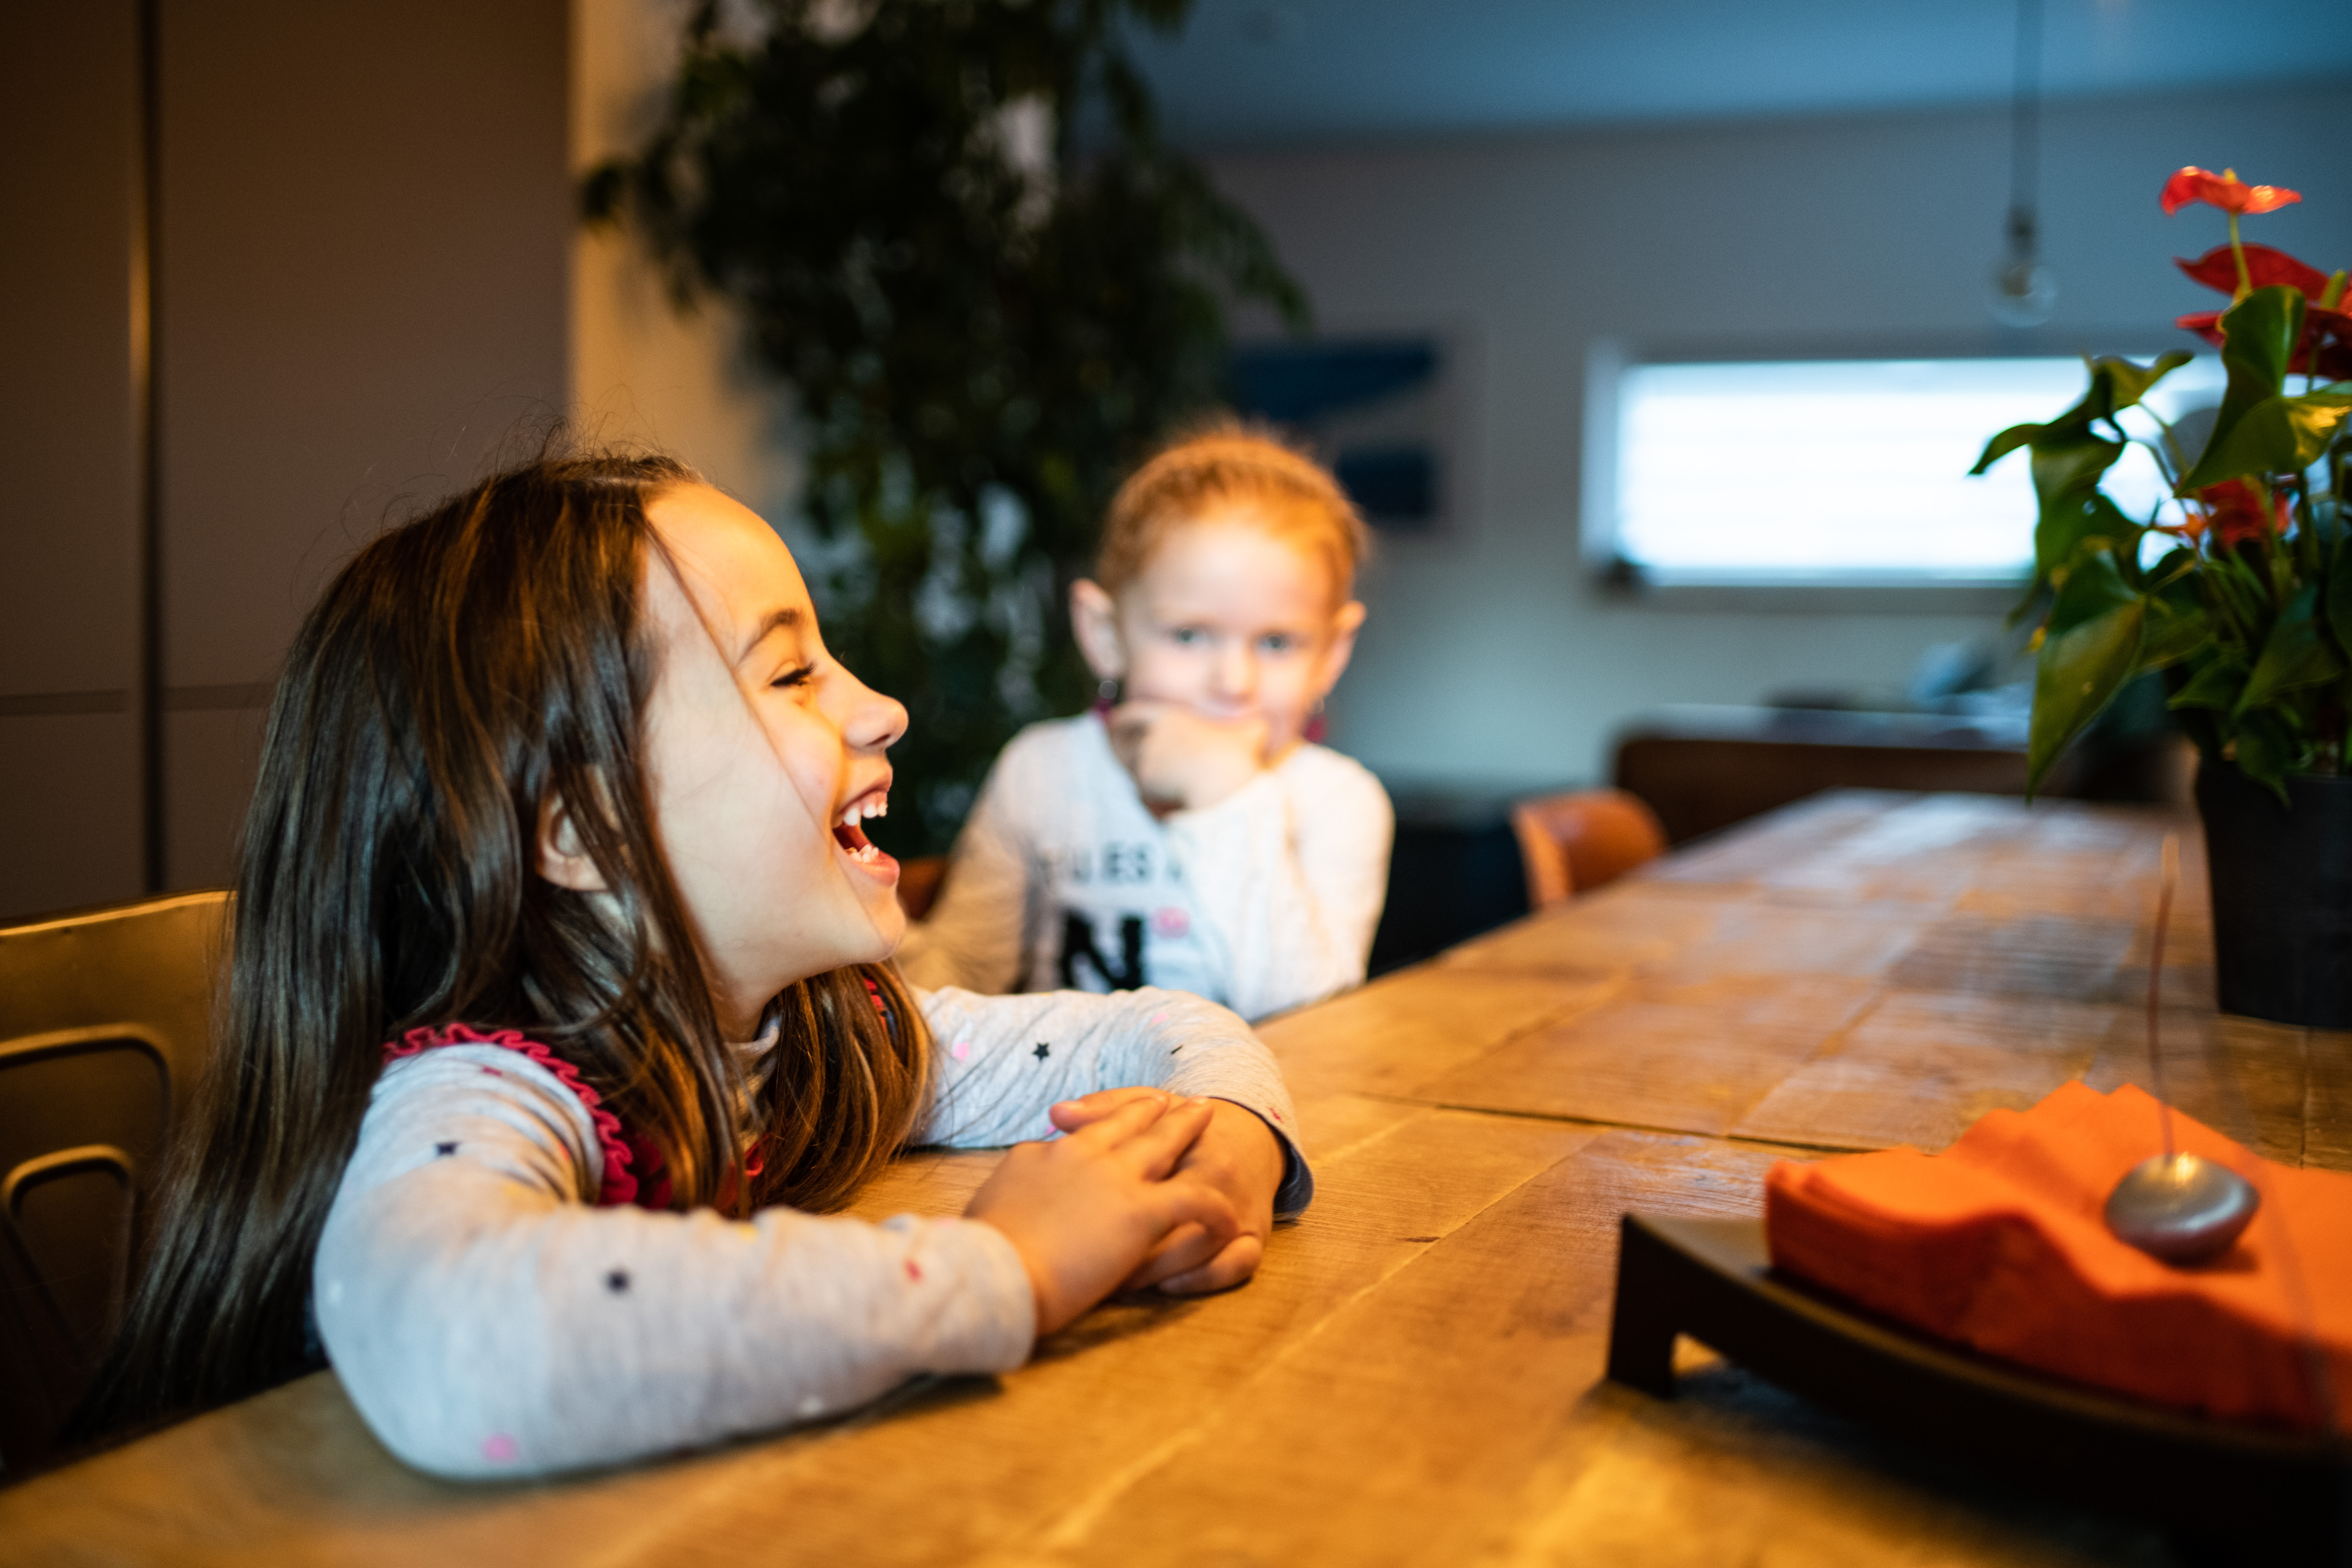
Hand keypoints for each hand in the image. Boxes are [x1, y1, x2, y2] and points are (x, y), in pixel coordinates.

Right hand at [965, 1093, 1239, 1335]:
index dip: (1110, 1116)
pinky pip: (1194, 1200)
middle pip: (1129, 1121)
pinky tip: (1228, 1216)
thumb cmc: (982, 1250)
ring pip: (1165, 1143)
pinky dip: (1213, 1207)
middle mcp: (1083, 1154)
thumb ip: (1020, 1180)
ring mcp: (1114, 1178)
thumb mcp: (992, 1201)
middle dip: (1154, 1109)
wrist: (991, 1272)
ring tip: (1211, 1120)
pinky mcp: (1140, 1211)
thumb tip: (1030, 1165)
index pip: (1085, 1129)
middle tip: (1178, 1099)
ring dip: (1190, 1130)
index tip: (1128, 1110)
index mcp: (1045, 1154)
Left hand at [1049, 1089, 1284, 1295]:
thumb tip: (1056, 1114)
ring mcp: (1239, 1206)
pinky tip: (1168, 1285)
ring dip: (1155, 1270)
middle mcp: (1216, 1173)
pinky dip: (1203, 1279)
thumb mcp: (1145, 1106)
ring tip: (1117, 1283)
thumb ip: (1102, 1110)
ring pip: (1199, 1247)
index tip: (1062, 1222)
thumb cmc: (1182, 1127)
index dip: (1097, 1201)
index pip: (1142, 1173)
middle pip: (1168, 1218)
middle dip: (1120, 1249)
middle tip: (1079, 1269)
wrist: (1251, 1135)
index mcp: (1186, 1140)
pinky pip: (1238, 1265)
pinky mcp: (1256, 1236)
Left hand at [1105, 703, 1267, 812]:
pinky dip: (1152, 805)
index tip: (1112, 725)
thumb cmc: (1237, 759)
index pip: (1134, 713)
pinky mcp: (1142, 781)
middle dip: (1124, 754)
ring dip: (1147, 786)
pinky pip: (1142, 796)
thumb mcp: (1250, 734)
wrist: (1224, 785)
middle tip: (1136, 771)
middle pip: (1125, 743)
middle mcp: (1151, 735)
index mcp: (1170, 718)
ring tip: (1170, 795)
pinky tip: (1171, 810)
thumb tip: (1264, 725)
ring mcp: (1144, 757)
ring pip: (1136, 774)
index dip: (1122, 720)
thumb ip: (1250, 728)